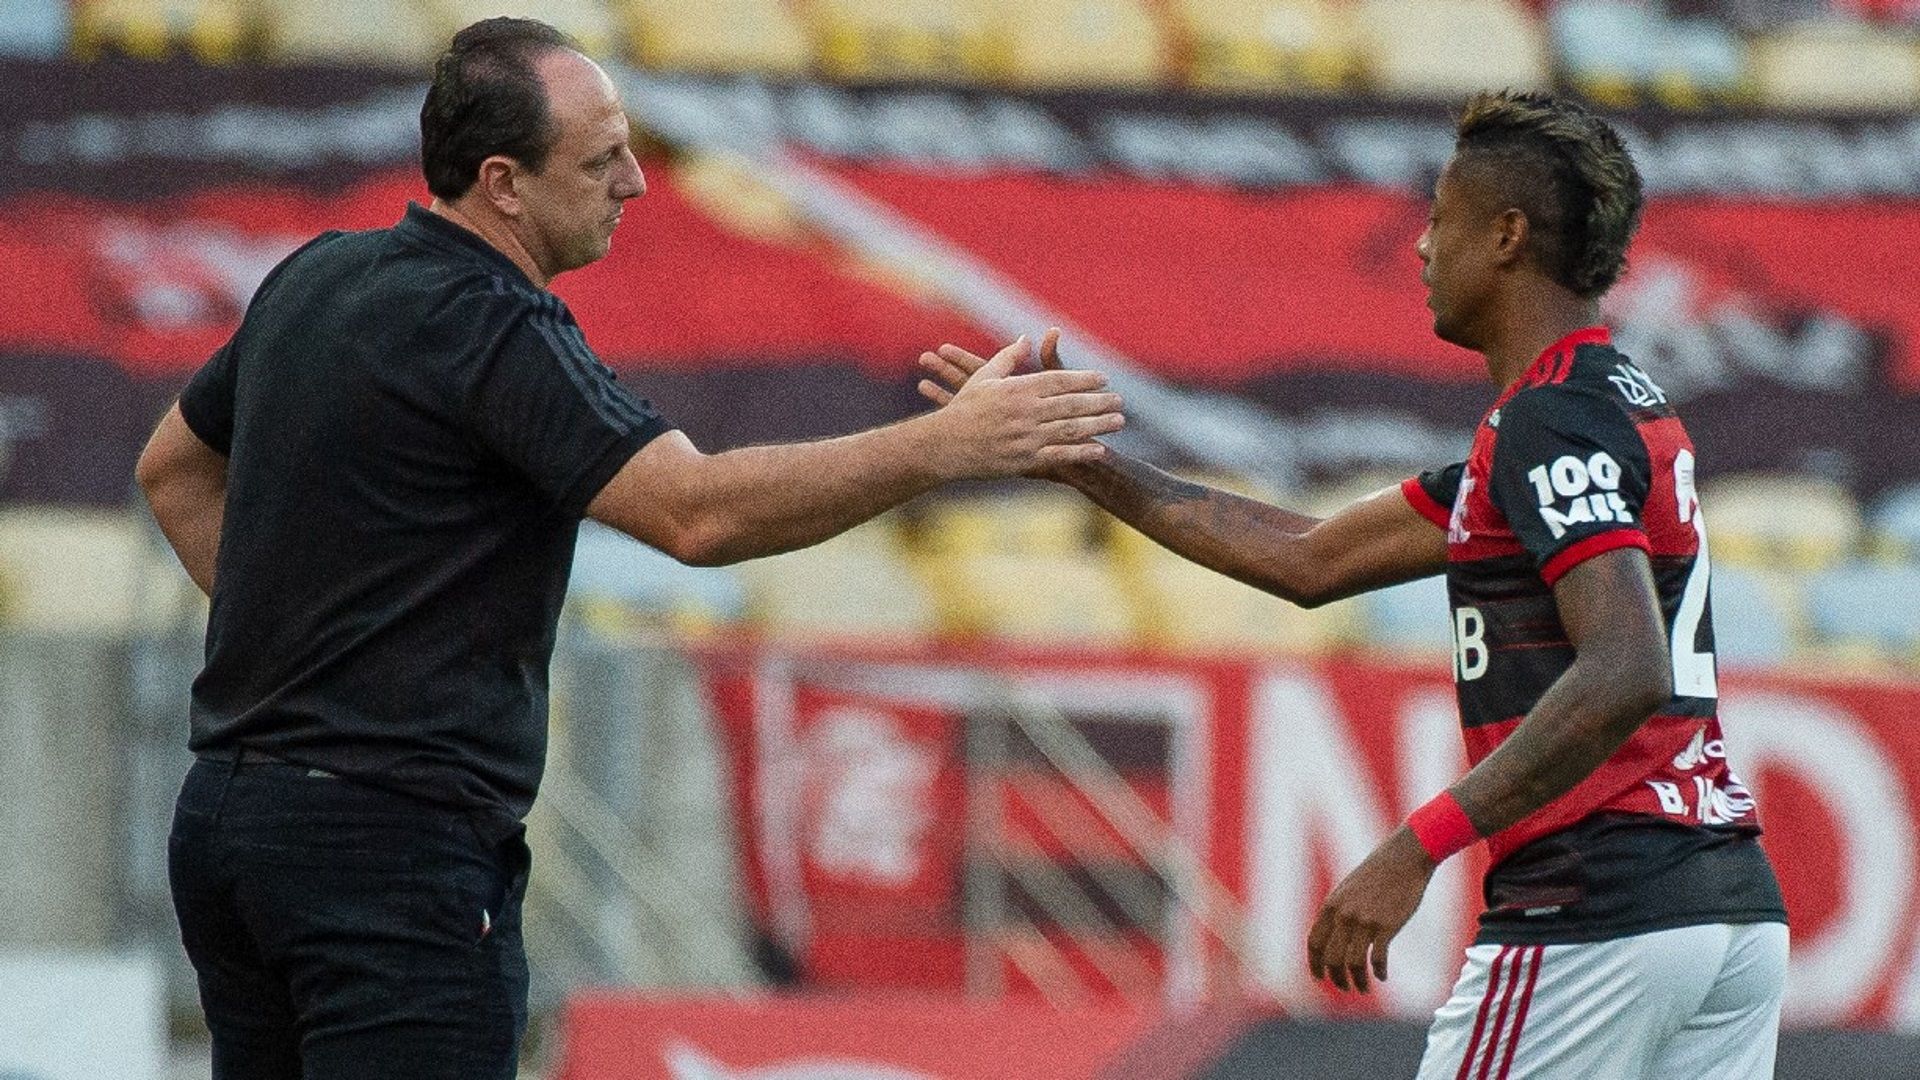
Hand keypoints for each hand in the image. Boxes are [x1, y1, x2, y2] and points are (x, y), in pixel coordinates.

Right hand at [920, 329, 1114, 480]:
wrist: (944, 445)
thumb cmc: (963, 409)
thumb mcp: (984, 378)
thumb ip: (1009, 358)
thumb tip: (1027, 339)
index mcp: (1017, 389)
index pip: (1059, 380)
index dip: (1084, 379)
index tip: (1103, 378)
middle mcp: (1026, 412)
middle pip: (1071, 404)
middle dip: (1099, 401)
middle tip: (1120, 400)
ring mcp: (1026, 438)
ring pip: (1071, 429)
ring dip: (1098, 425)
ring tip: (1119, 421)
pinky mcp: (1024, 460)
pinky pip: (1059, 455)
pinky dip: (1081, 452)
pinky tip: (1100, 449)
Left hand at [1307, 827, 1434, 992]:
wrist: (1404, 857)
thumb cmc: (1378, 873)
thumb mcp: (1349, 889)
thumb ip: (1338, 911)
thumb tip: (1333, 937)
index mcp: (1331, 905)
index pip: (1314, 943)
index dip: (1315, 965)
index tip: (1320, 979)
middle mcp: (1344, 915)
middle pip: (1332, 958)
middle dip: (1337, 979)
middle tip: (1346, 988)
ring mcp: (1365, 921)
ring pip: (1353, 964)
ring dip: (1358, 982)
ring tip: (1364, 988)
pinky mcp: (1387, 926)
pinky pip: (1378, 959)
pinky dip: (1378, 972)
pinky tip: (1382, 976)